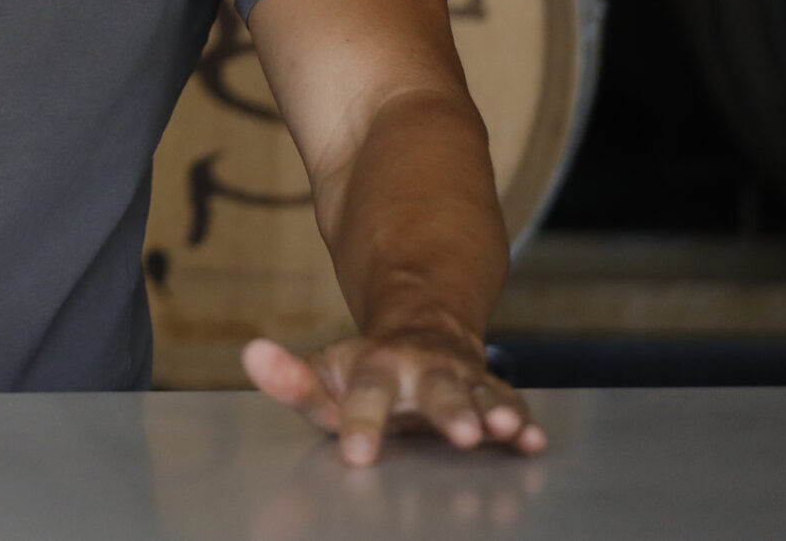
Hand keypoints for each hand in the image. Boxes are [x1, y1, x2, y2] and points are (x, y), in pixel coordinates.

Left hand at [243, 331, 546, 465]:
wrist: (421, 332)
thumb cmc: (363, 373)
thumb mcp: (324, 376)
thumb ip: (291, 379)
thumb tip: (251, 355)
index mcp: (374, 366)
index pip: (364, 395)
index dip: (361, 423)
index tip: (358, 454)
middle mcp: (421, 369)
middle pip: (434, 388)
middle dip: (449, 410)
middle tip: (459, 434)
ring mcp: (460, 379)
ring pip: (480, 394)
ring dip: (494, 412)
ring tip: (507, 430)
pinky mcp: (491, 392)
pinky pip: (511, 403)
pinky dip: (525, 422)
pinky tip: (534, 440)